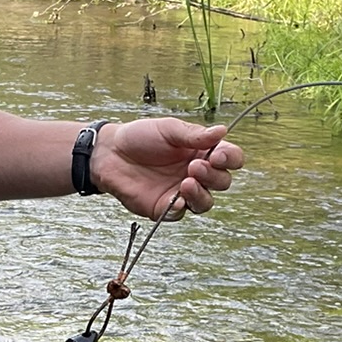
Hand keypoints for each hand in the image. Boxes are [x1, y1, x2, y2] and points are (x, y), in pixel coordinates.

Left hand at [90, 118, 243, 219]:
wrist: (110, 153)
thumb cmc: (140, 137)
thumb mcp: (168, 129)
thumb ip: (194, 135)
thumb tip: (223, 131)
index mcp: (202, 152)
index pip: (230, 158)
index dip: (231, 158)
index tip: (218, 154)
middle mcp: (196, 174)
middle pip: (222, 182)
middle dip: (214, 176)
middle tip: (194, 166)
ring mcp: (182, 192)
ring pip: (206, 202)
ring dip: (201, 193)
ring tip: (186, 181)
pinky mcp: (165, 208)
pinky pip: (181, 213)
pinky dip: (183, 206)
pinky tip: (176, 198)